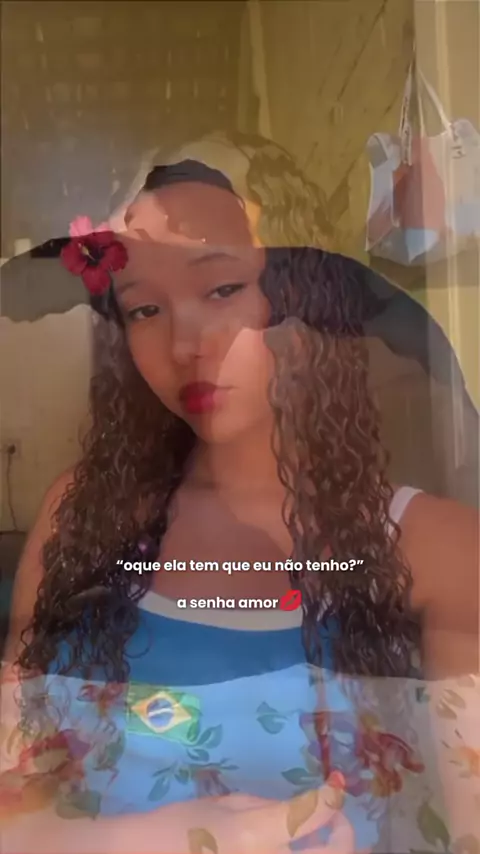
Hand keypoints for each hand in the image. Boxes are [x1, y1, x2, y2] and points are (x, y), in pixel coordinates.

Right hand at [186, 772, 355, 853]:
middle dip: (345, 835)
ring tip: (323, 840)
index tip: (335, 785)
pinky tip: (295, 850)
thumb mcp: (222, 804)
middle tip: (341, 823)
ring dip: (326, 851)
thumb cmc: (178, 826)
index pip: (316, 813)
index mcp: (258, 834)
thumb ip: (263, 806)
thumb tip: (292, 810)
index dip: (332, 796)